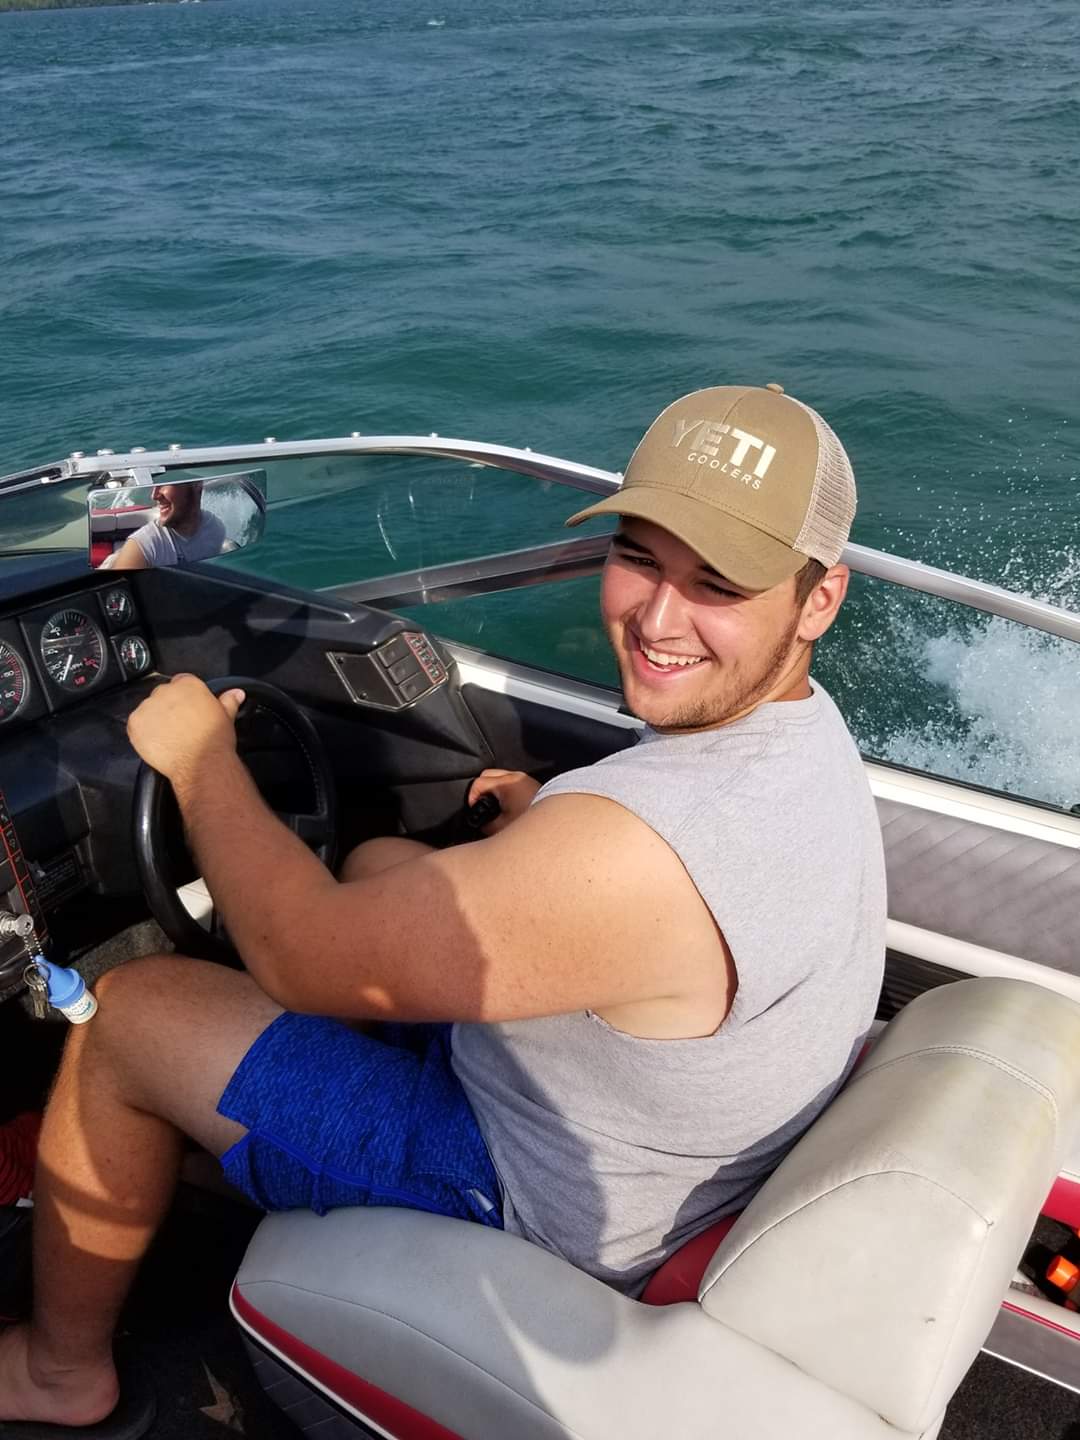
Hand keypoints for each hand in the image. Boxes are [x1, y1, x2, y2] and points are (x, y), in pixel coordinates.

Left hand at [127, 675, 245, 790]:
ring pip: (148, 710)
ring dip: (155, 721)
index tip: (188, 710)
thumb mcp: (226, 716)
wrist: (201, 763)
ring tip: (169, 738)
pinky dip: (143, 734)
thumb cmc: (215, 740)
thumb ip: (228, 700)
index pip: (181, 682)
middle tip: (179, 727)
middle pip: (162, 695)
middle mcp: (166, 691)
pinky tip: (158, 743)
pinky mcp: (135, 724)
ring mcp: (148, 707)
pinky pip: (136, 725)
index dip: (185, 698)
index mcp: (188, 685)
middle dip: (168, 709)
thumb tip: (237, 693)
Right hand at [466, 769, 540, 834]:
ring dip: (493, 789)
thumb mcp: (503, 827)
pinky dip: (505, 790)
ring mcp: (524, 779)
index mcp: (505, 784)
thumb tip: (482, 825)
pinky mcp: (531, 784)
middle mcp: (515, 777)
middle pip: (487, 775)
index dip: (471, 796)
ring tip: (494, 804)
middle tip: (481, 804)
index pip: (478, 783)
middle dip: (480, 789)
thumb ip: (487, 826)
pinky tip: (506, 803)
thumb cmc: (533, 821)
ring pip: (500, 777)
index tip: (474, 808)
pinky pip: (511, 782)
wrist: (556, 821)